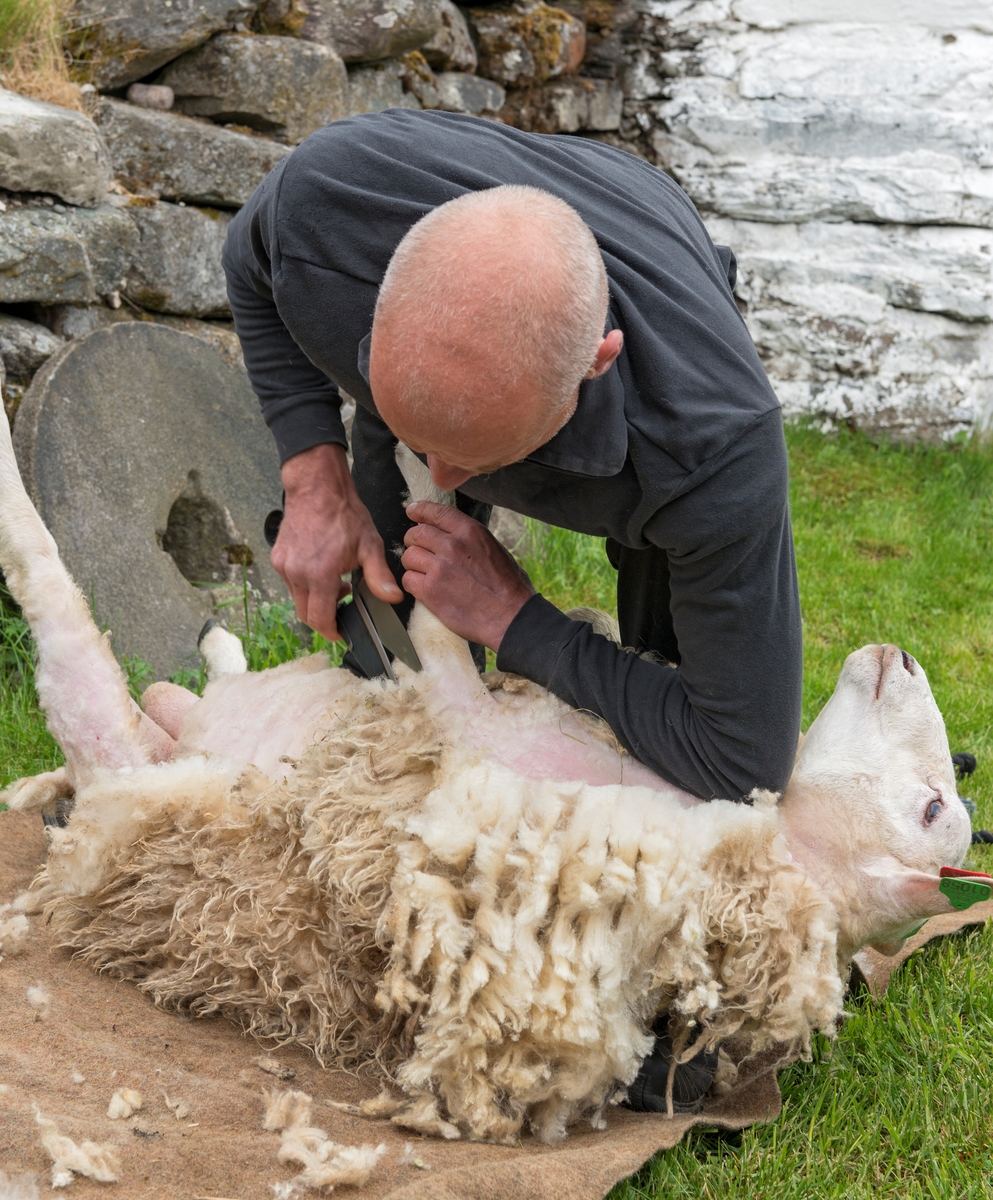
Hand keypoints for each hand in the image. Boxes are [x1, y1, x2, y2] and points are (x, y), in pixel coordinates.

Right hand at [272, 443, 401, 639]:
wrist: (317, 488)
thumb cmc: (345, 515)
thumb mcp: (369, 545)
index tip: (342, 632)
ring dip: (315, 600)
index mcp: (320, 574)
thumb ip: (379, 576)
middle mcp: (297, 573)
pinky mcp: (278, 559)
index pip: (320, 619)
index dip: (332, 631)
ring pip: (298, 599)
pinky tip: (321, 570)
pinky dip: (305, 585)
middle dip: (325, 616)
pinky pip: (291, 583)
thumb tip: (394, 598)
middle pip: (306, 614)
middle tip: (343, 603)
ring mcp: (284, 566)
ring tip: (335, 582)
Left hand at [401, 501, 533, 650]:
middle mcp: (452, 546)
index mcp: (471, 532)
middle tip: (417, 549)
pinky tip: (423, 587)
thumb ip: (471, 539)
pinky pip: (408, 579)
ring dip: (413, 563)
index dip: (420, 510)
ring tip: (423, 571)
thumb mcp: (496, 550)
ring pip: (409, 556)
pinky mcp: (430, 591)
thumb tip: (454, 535)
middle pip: (417, 533)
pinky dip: (412, 583)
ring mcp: (439, 568)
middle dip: (413, 540)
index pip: (436, 512)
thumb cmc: (509, 587)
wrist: (510, 617)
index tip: (412, 511)